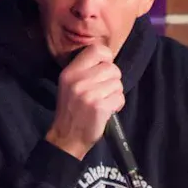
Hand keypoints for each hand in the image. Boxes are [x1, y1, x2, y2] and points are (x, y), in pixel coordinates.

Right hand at [45, 44, 124, 160]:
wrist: (67, 138)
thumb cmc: (72, 111)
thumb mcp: (70, 85)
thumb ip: (85, 70)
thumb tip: (108, 60)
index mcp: (70, 72)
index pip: (96, 50)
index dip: (106, 58)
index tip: (105, 69)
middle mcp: (78, 80)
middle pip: (111, 68)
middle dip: (113, 79)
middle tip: (105, 91)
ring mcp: (89, 94)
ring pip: (117, 83)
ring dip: (115, 93)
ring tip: (104, 102)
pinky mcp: (99, 107)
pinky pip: (120, 98)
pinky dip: (117, 105)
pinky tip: (108, 110)